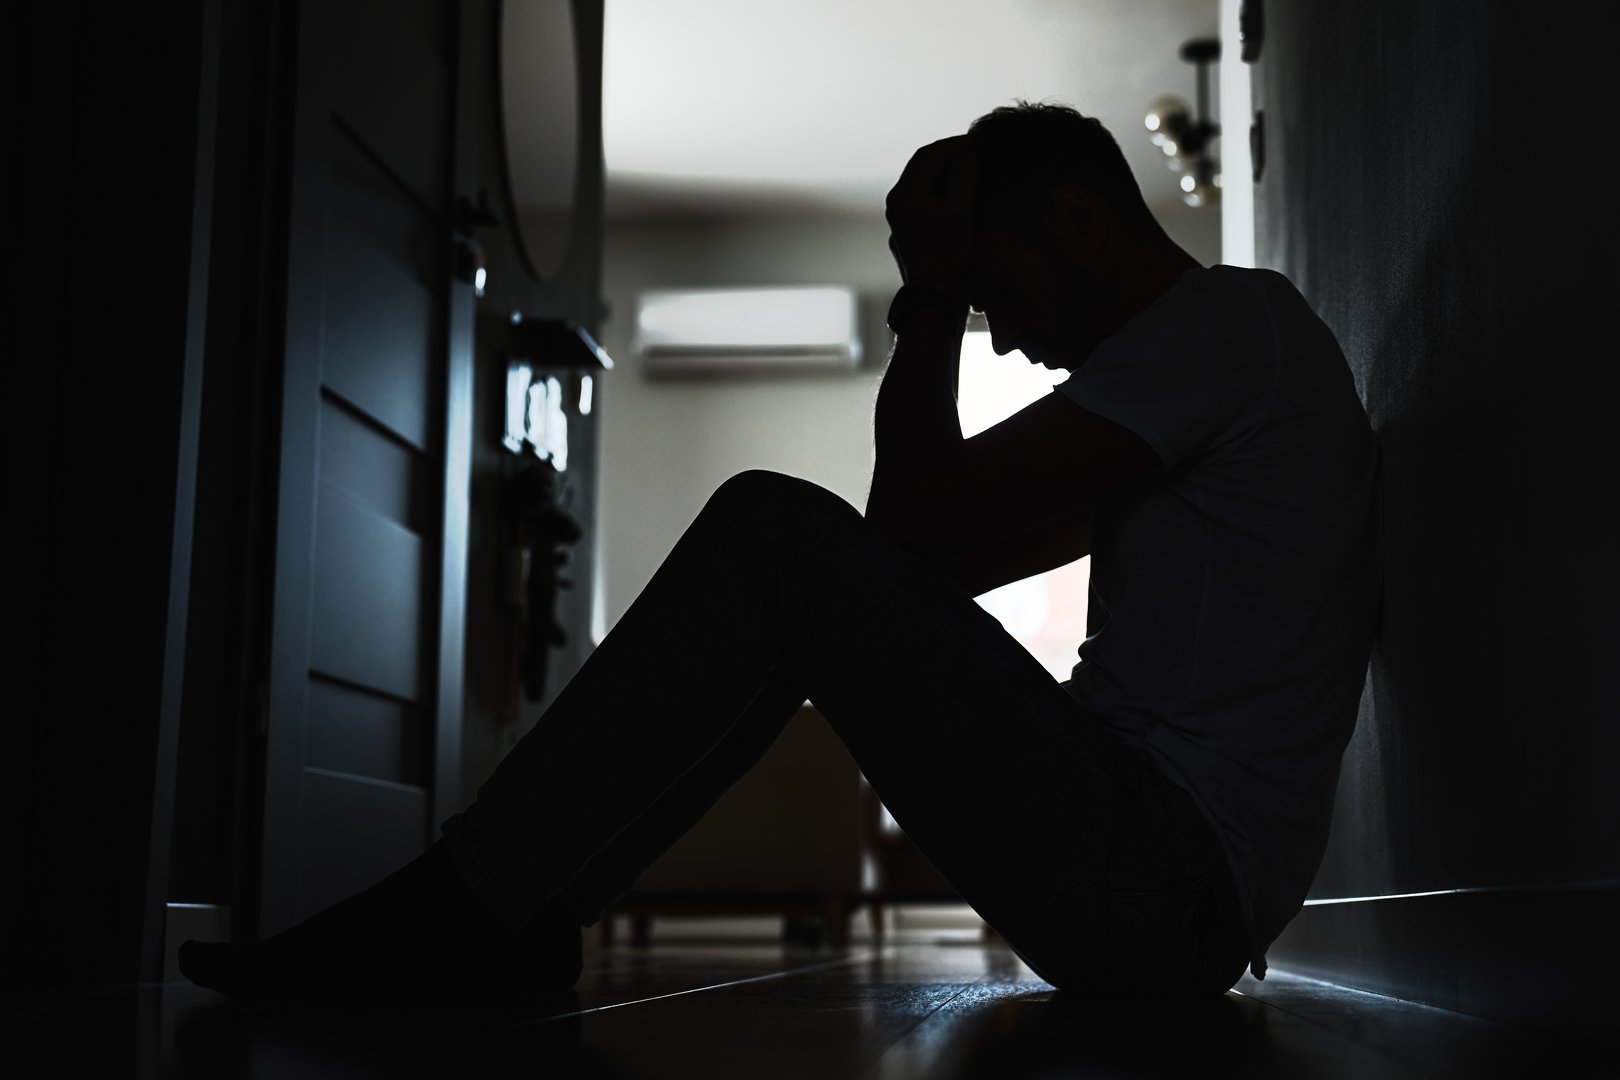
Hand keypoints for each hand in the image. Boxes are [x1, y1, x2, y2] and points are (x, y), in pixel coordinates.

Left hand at [885, 135, 977, 303]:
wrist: (935, 297)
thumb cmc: (950, 255)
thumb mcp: (962, 211)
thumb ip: (963, 175)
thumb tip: (966, 152)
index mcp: (905, 193)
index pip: (930, 154)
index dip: (955, 143)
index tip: (978, 140)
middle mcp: (896, 201)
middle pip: (921, 164)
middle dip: (948, 153)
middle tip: (974, 149)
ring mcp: (898, 216)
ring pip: (920, 180)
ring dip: (943, 169)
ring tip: (970, 166)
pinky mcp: (905, 228)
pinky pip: (921, 197)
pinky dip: (939, 187)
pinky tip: (959, 191)